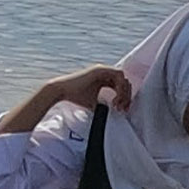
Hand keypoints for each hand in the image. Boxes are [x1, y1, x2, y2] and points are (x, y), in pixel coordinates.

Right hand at [0, 65, 135, 134]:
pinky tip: (115, 99)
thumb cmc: (76, 99)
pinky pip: (117, 75)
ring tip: (118, 105)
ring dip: (124, 92)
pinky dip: (120, 87)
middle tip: (123, 109)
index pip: (120, 86)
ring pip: (123, 78)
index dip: (124, 98)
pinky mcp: (100, 70)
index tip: (122, 110)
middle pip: (124, 82)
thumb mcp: (94, 104)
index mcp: (104, 80)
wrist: (62, 92)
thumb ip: (105, 106)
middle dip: (126, 96)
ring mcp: (103, 70)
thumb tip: (114, 118)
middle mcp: (104, 73)